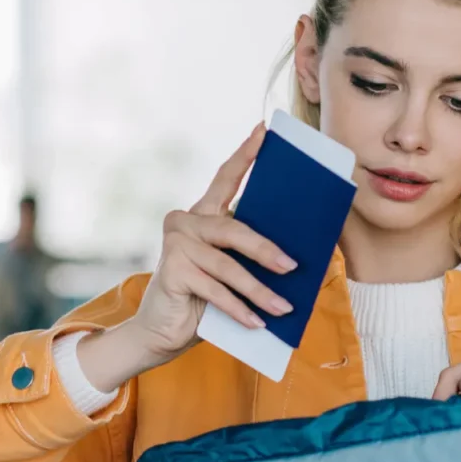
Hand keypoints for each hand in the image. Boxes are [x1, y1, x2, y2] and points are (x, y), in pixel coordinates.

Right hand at [77, 124, 299, 391]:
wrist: (160, 331)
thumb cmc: (202, 299)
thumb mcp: (230, 272)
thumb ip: (249, 257)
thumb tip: (300, 258)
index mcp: (202, 215)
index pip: (225, 178)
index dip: (245, 154)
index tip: (265, 130)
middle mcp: (185, 223)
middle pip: (233, 229)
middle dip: (266, 250)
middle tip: (293, 267)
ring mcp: (176, 245)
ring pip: (228, 265)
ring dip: (259, 291)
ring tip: (284, 309)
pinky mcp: (173, 271)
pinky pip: (215, 290)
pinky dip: (239, 309)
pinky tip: (258, 323)